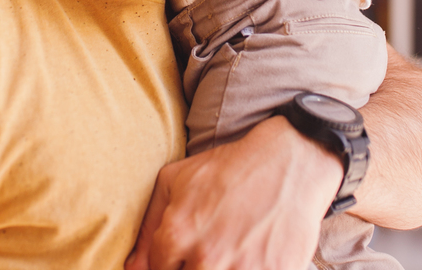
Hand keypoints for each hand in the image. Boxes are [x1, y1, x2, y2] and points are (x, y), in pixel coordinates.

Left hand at [125, 116, 340, 269]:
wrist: (289, 162)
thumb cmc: (229, 169)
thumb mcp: (176, 180)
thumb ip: (148, 226)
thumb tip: (131, 267)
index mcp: (177, 233)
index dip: (169, 262)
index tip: (186, 251)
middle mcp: (206, 257)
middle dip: (192, 266)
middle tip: (208, 250)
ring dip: (218, 268)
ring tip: (228, 249)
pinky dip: (246, 268)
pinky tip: (250, 254)